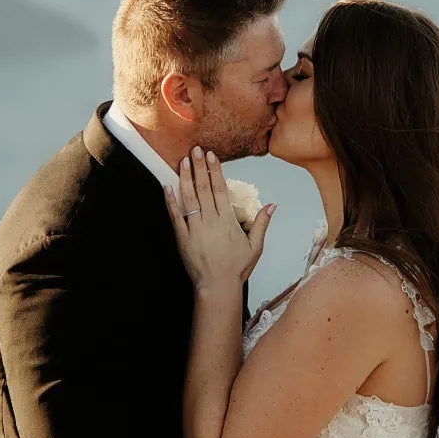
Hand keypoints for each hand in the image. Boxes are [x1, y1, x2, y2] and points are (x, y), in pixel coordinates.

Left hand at [165, 148, 274, 293]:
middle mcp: (211, 221)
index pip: (220, 190)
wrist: (217, 287)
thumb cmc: (237, 268)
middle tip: (195, 150)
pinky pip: (175, 217)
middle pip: (204, 189)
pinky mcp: (182, 238)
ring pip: (189, 199)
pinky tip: (167, 187)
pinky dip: (171, 202)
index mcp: (228, 221)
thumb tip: (272, 205)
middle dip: (199, 167)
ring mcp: (195, 229)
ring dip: (185, 178)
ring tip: (182, 161)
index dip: (215, 171)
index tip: (211, 156)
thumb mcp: (255, 246)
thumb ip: (262, 223)